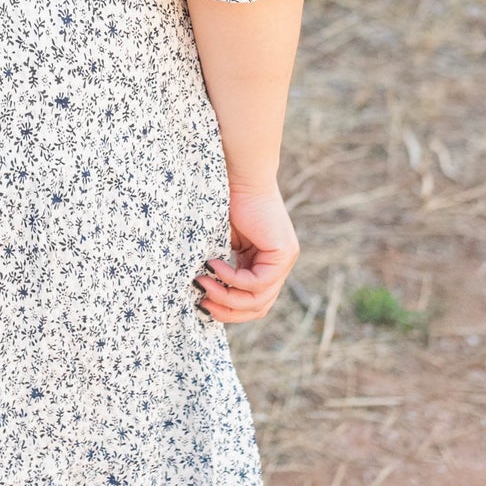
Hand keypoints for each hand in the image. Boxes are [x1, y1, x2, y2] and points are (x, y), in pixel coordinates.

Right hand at [195, 182, 298, 324]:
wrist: (238, 174)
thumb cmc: (223, 202)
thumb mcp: (220, 245)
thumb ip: (220, 270)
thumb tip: (201, 299)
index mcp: (264, 263)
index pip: (253, 302)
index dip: (227, 310)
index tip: (201, 302)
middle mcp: (278, 265)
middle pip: (258, 308)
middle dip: (227, 311)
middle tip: (201, 303)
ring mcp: (284, 260)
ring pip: (259, 300)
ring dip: (227, 297)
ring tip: (202, 283)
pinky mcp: (284, 253)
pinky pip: (259, 282)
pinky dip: (233, 279)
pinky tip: (214, 265)